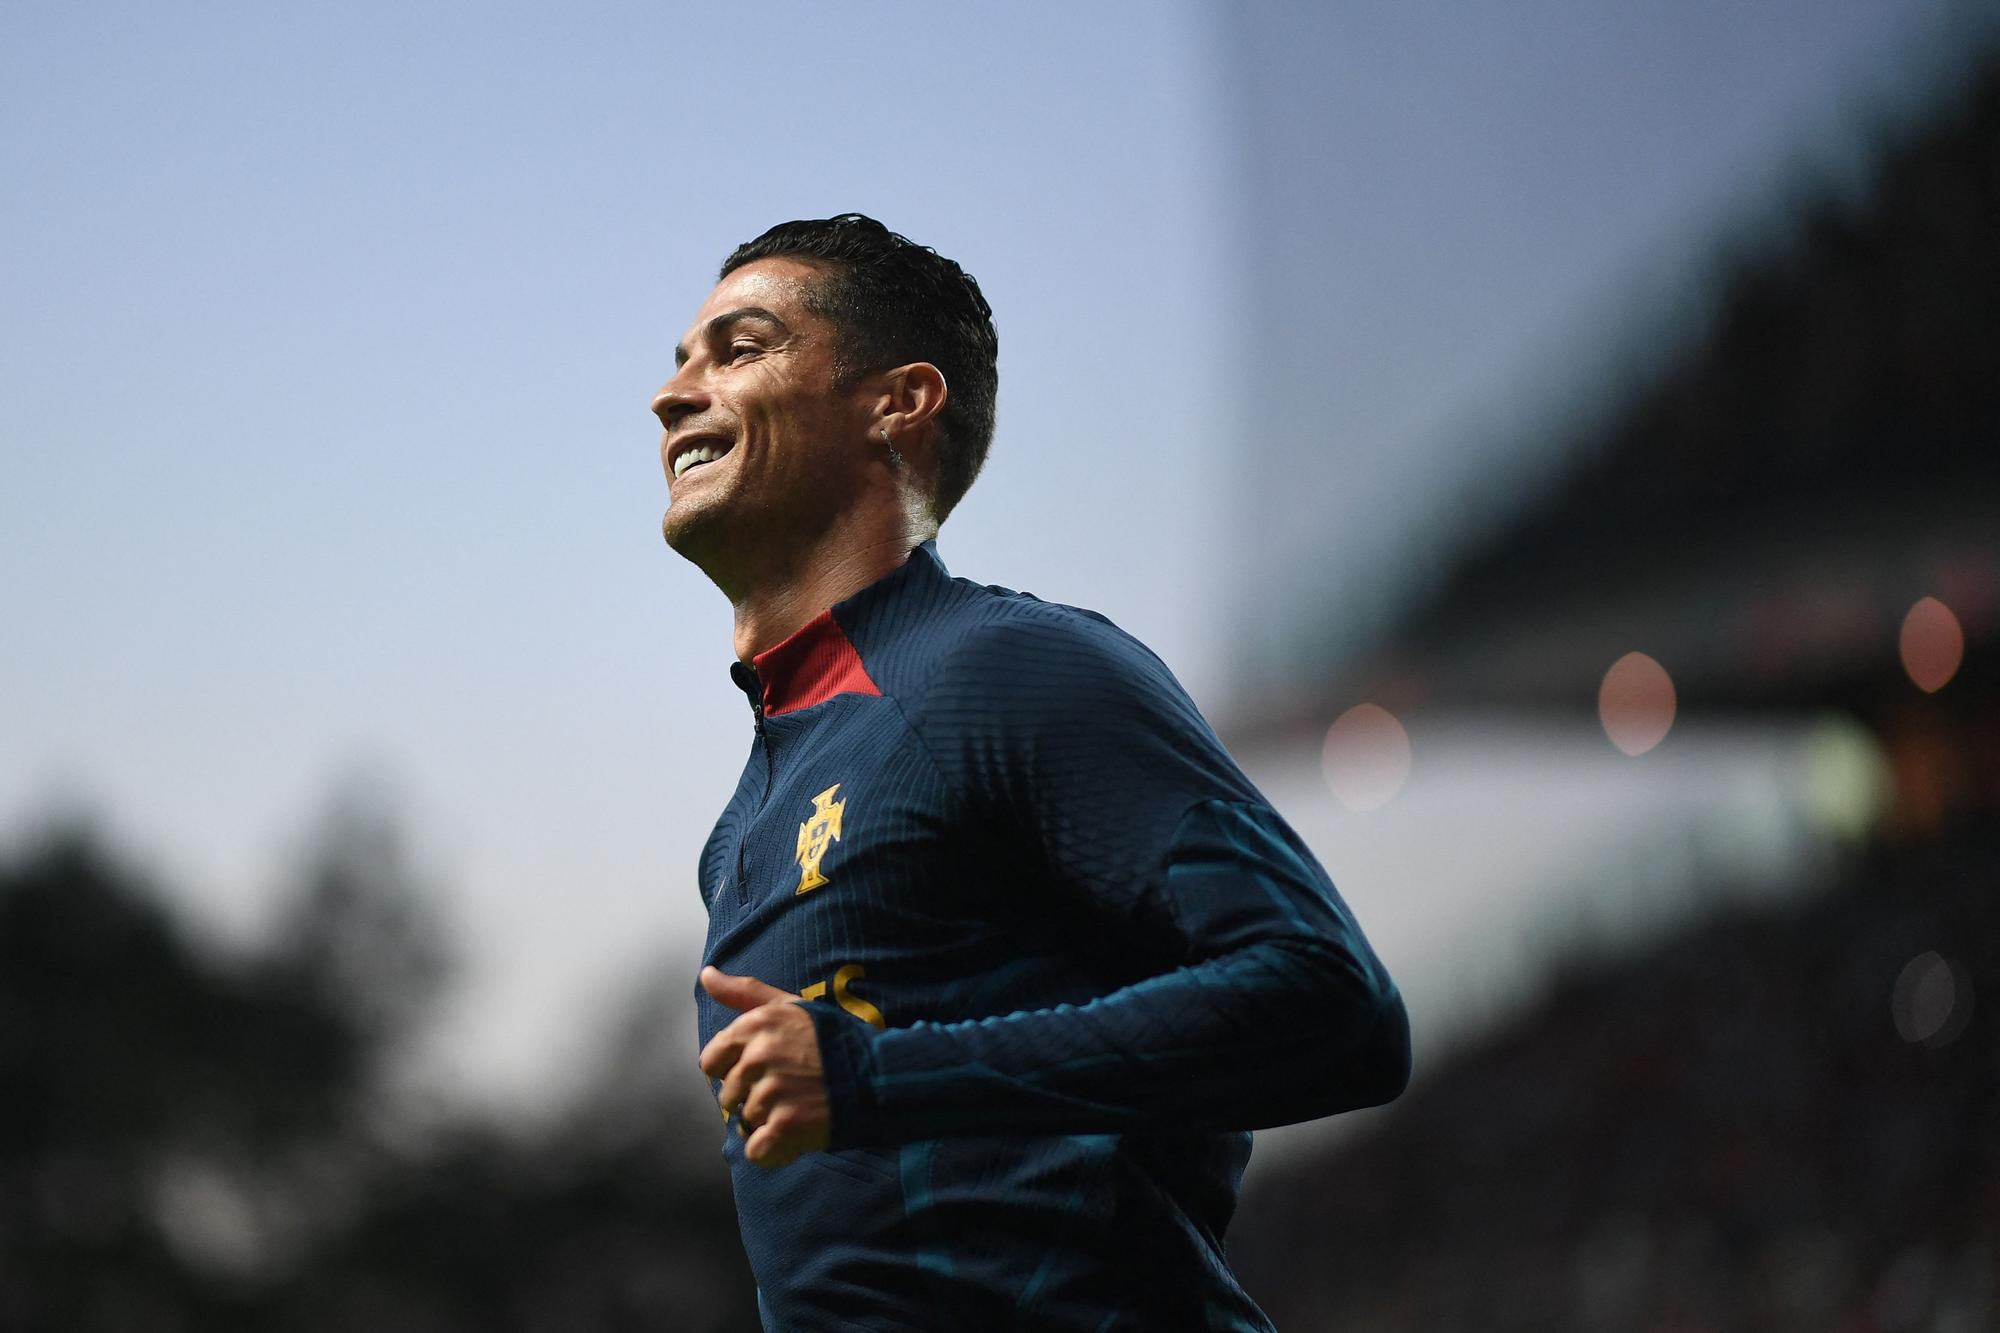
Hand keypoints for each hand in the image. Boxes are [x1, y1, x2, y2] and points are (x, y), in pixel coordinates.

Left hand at [698, 966, 832, 1167]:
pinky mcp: (786, 1125)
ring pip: (745, 1123)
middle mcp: (759, 1057)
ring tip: (800, 1107)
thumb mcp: (790, 1006)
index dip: (733, 1070)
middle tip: (789, 1090)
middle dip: (753, 1098)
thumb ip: (744, 992)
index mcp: (755, 1026)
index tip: (762, 1071)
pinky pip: (756, 1151)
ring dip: (768, 1123)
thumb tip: (706, 975)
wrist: (879, 1074)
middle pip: (728, 1096)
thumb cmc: (832, 1040)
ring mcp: (772, 1092)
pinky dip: (774, 1151)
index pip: (711, 1063)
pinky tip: (797, 1134)